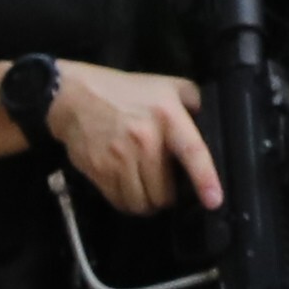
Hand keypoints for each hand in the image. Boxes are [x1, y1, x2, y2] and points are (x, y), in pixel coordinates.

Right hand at [41, 58, 218, 216]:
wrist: (74, 98)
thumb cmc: (123, 92)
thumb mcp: (164, 85)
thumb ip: (190, 99)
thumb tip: (204, 120)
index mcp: (167, 116)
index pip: (191, 151)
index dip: (205, 179)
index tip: (214, 200)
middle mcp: (145, 140)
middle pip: (164, 192)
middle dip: (166, 196)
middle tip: (163, 187)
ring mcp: (120, 158)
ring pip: (142, 202)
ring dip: (147, 203)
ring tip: (146, 191)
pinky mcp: (100, 171)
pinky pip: (120, 202)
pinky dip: (127, 202)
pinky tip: (127, 189)